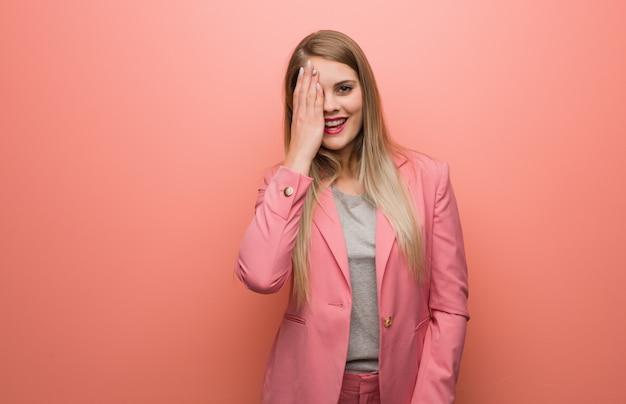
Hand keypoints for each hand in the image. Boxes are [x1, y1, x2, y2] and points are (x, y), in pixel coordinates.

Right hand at [284, 60, 323, 174]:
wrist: (299, 156)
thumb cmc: (301, 147)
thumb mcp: (301, 131)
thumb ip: (304, 122)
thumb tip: (306, 117)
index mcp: (297, 115)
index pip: (298, 94)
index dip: (300, 81)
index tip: (302, 71)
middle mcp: (300, 113)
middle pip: (302, 91)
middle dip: (305, 76)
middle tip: (307, 62)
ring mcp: (306, 117)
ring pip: (308, 95)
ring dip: (311, 81)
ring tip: (313, 69)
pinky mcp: (314, 122)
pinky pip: (315, 106)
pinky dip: (317, 95)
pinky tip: (319, 85)